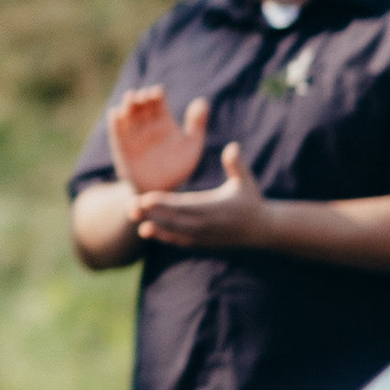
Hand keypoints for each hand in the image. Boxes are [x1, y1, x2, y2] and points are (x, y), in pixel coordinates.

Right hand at [107, 86, 208, 195]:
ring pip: (128, 116)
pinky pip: (116, 133)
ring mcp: (133, 136)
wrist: (159, 190)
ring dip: (127, 106)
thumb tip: (202, 100)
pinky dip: (115, 123)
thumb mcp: (191, 145)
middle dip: (141, 99)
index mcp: (163, 122)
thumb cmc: (177, 167)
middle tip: (143, 95)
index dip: (156, 95)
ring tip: (130, 98)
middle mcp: (147, 126)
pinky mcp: (122, 147)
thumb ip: (196, 124)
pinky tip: (116, 113)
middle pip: (141, 106)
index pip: (158, 102)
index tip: (158, 92)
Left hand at [129, 143, 267, 249]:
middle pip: (173, 220)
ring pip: (173, 232)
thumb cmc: (251, 201)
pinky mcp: (201, 243)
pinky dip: (163, 237)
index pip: (184, 206)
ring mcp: (203, 236)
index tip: (145, 197)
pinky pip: (178, 241)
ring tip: (133, 218)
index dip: (164, 203)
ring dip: (153, 226)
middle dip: (150, 214)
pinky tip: (145, 231)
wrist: (261, 231)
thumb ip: (236, 165)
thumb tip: (233, 146)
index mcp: (214, 208)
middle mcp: (206, 224)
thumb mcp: (246, 182)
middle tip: (129, 206)